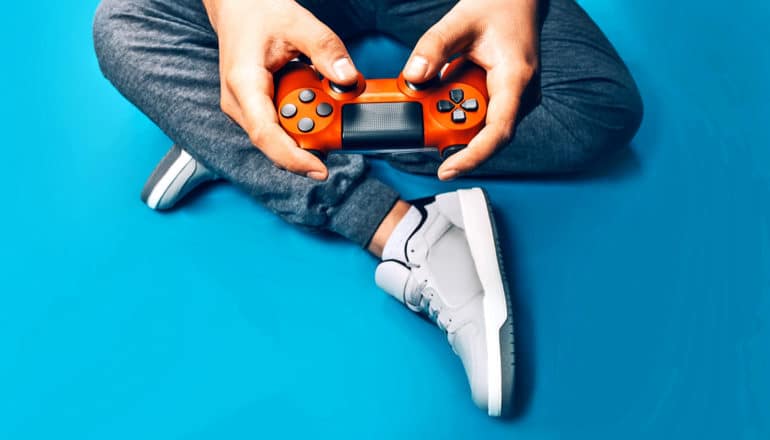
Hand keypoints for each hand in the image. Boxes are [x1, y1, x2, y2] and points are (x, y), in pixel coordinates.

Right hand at [203, 0, 358, 180]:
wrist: (237, 7)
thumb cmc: (259, 13)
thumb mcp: (299, 24)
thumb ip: (326, 50)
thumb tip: (347, 80)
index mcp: (244, 85)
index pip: (266, 135)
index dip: (293, 159)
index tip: (320, 170)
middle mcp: (240, 104)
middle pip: (278, 141)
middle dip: (311, 136)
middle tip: (337, 115)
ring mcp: (247, 109)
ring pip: (282, 135)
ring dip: (309, 122)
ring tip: (319, 90)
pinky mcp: (257, 109)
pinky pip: (283, 124)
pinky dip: (304, 115)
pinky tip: (312, 92)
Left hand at [402, 0, 538, 179]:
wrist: (519, 0)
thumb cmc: (498, 7)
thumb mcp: (459, 21)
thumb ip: (433, 48)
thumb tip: (414, 77)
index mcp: (515, 79)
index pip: (497, 132)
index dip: (472, 157)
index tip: (447, 170)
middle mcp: (521, 96)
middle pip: (483, 134)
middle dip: (450, 128)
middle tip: (425, 106)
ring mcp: (515, 100)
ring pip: (479, 126)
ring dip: (453, 114)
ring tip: (442, 81)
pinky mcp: (505, 100)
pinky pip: (479, 115)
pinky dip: (458, 106)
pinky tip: (449, 83)